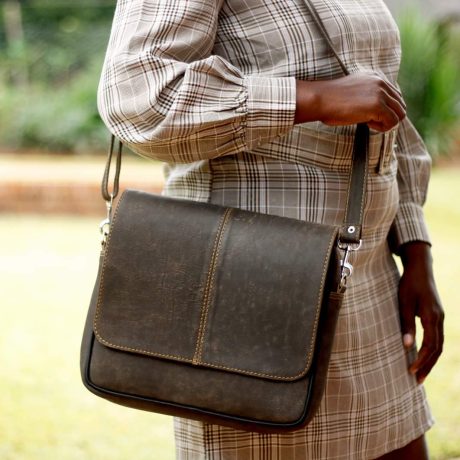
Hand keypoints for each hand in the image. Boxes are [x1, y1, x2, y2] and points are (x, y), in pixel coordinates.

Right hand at [295, 73, 405, 131]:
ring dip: (386, 123)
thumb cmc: (329, 101)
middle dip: (388, 117)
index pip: (395, 96)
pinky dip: (382, 128)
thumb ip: (367, 95)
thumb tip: (375, 111)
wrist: (320, 99)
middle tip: (370, 121)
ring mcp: (380, 93)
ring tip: (368, 123)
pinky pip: (392, 122)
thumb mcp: (353, 92)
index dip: (386, 110)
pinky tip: (367, 124)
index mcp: (375, 78)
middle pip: (400, 105)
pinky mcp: (377, 105)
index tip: (369, 115)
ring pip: (400, 114)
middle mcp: (381, 83)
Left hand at [398, 241, 443, 383]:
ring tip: (420, 374)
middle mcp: (439, 319)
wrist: (420, 268)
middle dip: (428, 366)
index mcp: (431, 317)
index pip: (430, 345)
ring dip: (430, 360)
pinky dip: (432, 350)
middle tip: (417, 381)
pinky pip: (437, 338)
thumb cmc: (409, 284)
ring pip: (439, 345)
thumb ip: (406, 324)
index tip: (410, 371)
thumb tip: (407, 346)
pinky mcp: (437, 316)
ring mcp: (440, 318)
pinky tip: (424, 357)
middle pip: (437, 349)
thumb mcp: (404, 302)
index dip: (421, 360)